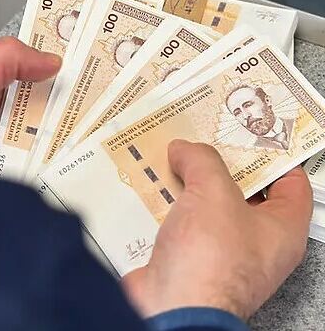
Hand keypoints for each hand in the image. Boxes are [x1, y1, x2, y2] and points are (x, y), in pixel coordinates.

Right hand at [122, 140, 311, 319]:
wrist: (173, 306)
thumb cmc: (210, 263)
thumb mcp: (213, 191)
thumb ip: (202, 161)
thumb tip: (187, 150)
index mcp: (282, 231)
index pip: (291, 184)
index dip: (273, 157)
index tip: (251, 137)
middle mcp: (256, 246)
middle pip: (243, 194)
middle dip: (220, 168)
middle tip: (204, 144)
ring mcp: (221, 255)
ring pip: (208, 209)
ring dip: (188, 186)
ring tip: (173, 162)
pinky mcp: (189, 262)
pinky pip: (181, 226)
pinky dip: (167, 208)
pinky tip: (152, 192)